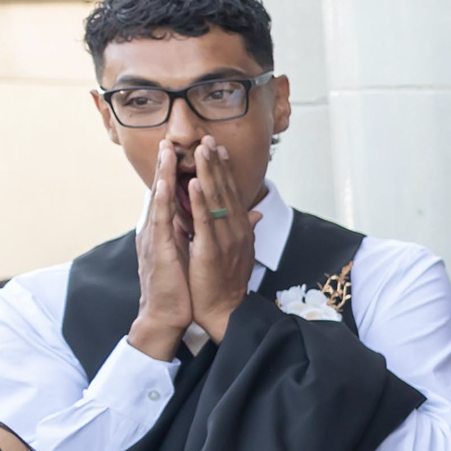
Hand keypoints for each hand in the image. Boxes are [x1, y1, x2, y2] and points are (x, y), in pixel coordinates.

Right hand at [126, 151, 197, 357]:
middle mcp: (155, 231)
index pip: (170, 198)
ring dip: (162, 175)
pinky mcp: (159, 250)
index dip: (174, 175)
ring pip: (159, 201)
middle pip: (161, 193)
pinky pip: (161, 221)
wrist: (167, 315)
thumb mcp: (189, 254)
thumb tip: (204, 219)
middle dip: (165, 167)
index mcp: (164, 231)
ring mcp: (154, 239)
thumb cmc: (179, 288)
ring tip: (167, 151)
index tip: (181, 153)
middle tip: (169, 141)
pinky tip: (166, 183)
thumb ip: (194, 233)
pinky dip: (163, 200)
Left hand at [181, 136, 260, 344]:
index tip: (217, 148)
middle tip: (208, 138)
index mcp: (240, 229)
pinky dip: (200, 200)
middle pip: (225, 189)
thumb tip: (256, 213)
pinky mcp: (211, 249)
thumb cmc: (226, 283)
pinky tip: (195, 181)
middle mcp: (236, 229)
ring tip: (201, 150)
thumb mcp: (239, 251)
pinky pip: (205, 220)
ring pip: (216, 199)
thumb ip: (245, 228)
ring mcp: (225, 239)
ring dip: (209, 172)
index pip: (231, 192)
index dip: (224, 169)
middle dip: (215, 163)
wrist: (224, 311)